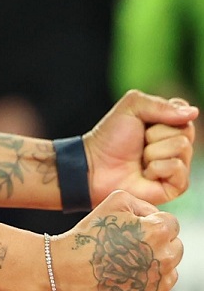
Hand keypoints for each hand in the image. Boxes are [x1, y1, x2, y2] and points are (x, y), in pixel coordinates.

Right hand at [52, 190, 181, 290]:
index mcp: (158, 232)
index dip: (153, 223)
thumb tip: (155, 216)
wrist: (66, 272)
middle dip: (157, 244)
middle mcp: (166, 260)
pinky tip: (123, 281)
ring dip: (152, 266)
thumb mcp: (113, 202)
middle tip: (129, 246)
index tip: (135, 229)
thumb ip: (142, 204)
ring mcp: (160, 286)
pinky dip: (144, 287)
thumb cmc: (88, 236)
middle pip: (175, 248)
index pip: (171, 224)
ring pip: (168, 271)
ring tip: (123, 264)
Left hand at [84, 90, 196, 205]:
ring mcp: (179, 164)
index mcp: (170, 124)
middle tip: (140, 142)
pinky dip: (156, 168)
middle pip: (185, 130)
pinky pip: (177, 168)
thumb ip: (159, 105)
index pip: (185, 112)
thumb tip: (193, 112)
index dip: (164, 114)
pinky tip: (145, 173)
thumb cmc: (111, 137)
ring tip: (140, 159)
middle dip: (155, 133)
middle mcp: (178, 144)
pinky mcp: (177, 185)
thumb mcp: (131, 108)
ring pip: (182, 147)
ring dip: (153, 151)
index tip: (144, 121)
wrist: (97, 165)